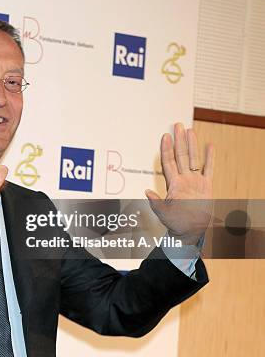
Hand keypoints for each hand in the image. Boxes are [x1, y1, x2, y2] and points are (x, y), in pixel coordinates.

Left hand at [145, 123, 214, 244]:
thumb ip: (156, 203)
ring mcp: (195, 181)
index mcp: (173, 184)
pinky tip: (209, 145)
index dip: (166, 149)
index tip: (165, 136)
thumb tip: (146, 192)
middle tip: (177, 125)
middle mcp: (183, 179)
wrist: (189, 230)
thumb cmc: (175, 223)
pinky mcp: (206, 186)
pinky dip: (209, 158)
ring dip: (192, 145)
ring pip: (193, 159)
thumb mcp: (163, 213)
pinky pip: (209, 169)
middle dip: (179, 141)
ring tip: (190, 130)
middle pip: (181, 156)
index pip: (168, 162)